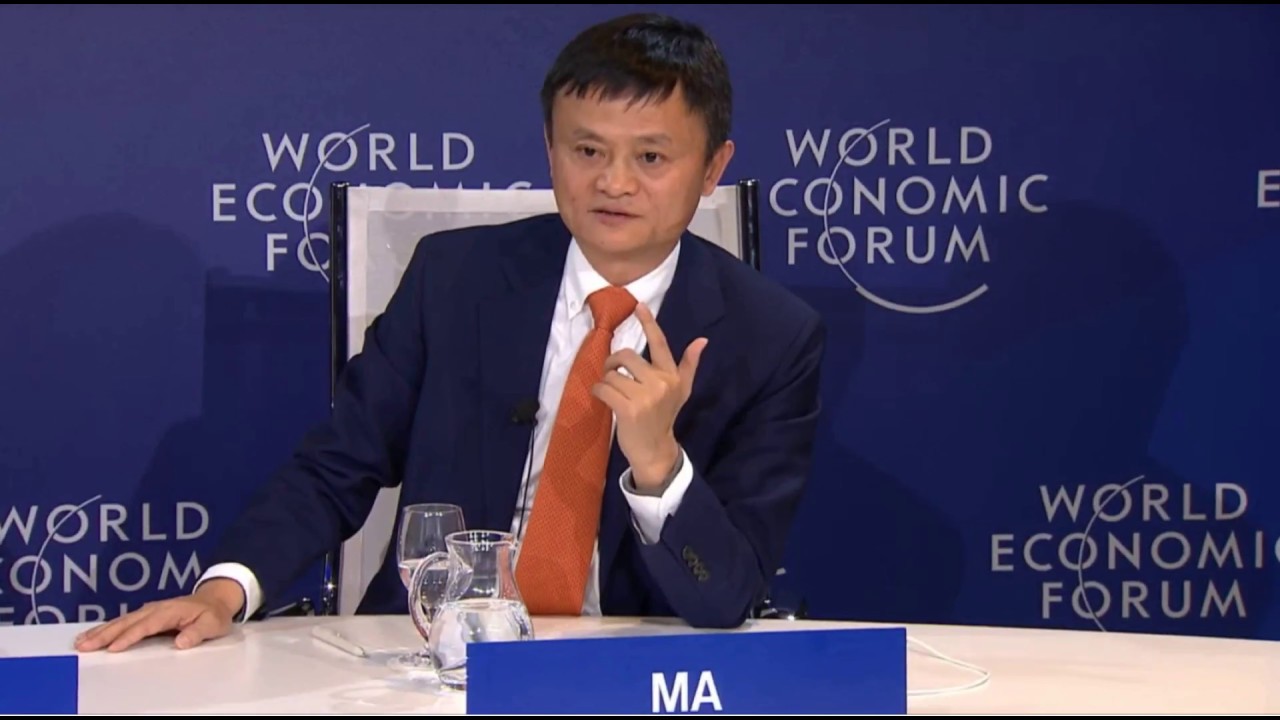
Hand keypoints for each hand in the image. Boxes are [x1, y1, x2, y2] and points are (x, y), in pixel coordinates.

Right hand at [73, 578, 243, 652]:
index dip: (130, 636)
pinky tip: (93, 636)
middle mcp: (155, 609)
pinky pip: (123, 622)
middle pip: (126, 622)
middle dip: (105, 634)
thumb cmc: (213, 614)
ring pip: (121, 621)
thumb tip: (181, 642)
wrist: (215, 599)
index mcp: (170, 611)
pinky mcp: (145, 615)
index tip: (114, 648)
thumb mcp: (212, 624)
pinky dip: (106, 629)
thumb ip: (197, 633)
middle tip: (84, 646)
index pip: (147, 625)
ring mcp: (149, 610)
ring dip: (100, 632)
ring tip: (80, 642)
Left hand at [592, 302, 706, 490]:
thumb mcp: (681, 390)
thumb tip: (702, 341)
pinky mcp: (628, 410)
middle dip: (613, 362)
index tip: (639, 306)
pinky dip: (598, 391)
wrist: (655, 449)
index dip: (649, 323)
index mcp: (672, 376)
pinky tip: (603, 398)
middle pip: (627, 356)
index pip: (660, 344)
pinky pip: (604, 389)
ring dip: (605, 381)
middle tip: (611, 372)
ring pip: (612, 374)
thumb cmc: (664, 416)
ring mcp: (644, 397)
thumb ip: (688, 365)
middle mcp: (660, 384)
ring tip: (610, 391)